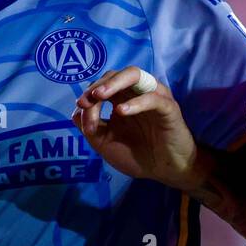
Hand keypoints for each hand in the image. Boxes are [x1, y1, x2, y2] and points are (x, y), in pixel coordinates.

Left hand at [74, 66, 199, 189]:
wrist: (164, 171)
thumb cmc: (136, 155)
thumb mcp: (105, 143)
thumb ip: (90, 127)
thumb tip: (77, 111)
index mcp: (122, 99)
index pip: (102, 85)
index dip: (89, 93)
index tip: (81, 108)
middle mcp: (137, 93)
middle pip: (116, 74)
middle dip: (99, 84)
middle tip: (88, 99)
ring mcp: (153, 97)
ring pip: (135, 75)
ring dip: (115, 82)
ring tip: (100, 95)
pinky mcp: (169, 108)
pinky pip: (153, 98)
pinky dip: (136, 102)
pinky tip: (122, 111)